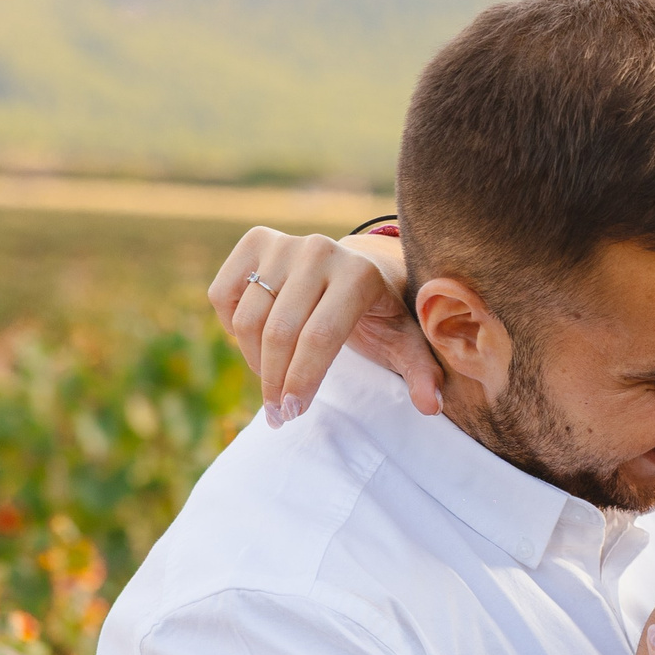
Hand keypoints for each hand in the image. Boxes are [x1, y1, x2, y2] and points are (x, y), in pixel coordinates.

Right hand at [207, 227, 440, 422]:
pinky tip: (258, 341)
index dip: (302, 379)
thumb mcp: (404, 341)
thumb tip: (431, 407)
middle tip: (279, 414)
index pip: (321, 337)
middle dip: (275, 381)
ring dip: (254, 361)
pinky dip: (231, 326)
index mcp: (359, 275)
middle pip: (281, 332)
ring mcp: (285, 242)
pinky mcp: (255, 240)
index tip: (293, 413)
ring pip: (247, 318)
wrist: (358, 265)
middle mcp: (320, 251)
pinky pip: (223, 295)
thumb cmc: (380, 313)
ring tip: (272, 382)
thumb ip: (420, 372)